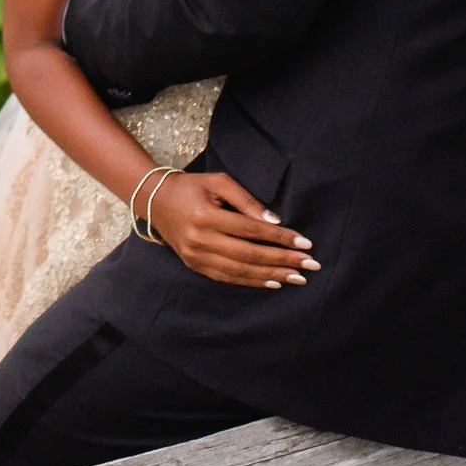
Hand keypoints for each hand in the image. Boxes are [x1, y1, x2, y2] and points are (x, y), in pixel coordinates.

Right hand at [145, 172, 318, 288]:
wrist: (154, 200)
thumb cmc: (191, 187)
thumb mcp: (218, 182)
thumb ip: (247, 200)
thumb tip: (275, 221)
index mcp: (206, 215)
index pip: (251, 230)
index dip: (280, 237)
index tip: (306, 242)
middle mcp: (200, 239)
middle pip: (249, 254)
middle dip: (283, 260)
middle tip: (311, 264)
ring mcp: (195, 256)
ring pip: (240, 271)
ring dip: (272, 275)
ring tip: (298, 278)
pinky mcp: (194, 265)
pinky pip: (228, 278)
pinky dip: (252, 282)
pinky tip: (273, 282)